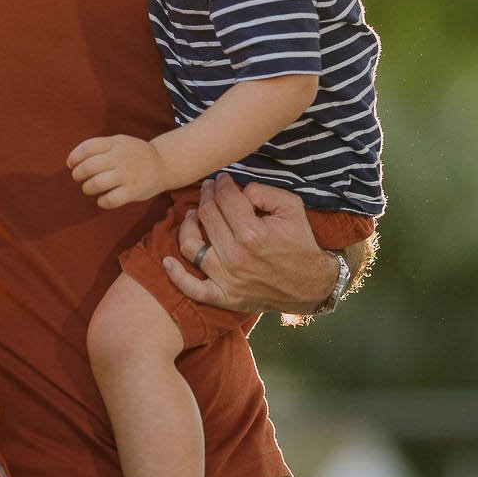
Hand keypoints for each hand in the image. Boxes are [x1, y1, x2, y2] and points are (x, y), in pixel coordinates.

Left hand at [68, 135, 169, 209]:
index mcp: (115, 143)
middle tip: (78, 178)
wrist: (163, 164)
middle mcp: (120, 158)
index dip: (74, 157)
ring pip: (96, 184)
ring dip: (87, 188)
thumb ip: (98, 148)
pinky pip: (110, 200)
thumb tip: (72, 161)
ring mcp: (127, 175)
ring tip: (88, 188)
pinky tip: (102, 199)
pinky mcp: (133, 191)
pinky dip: (102, 201)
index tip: (71, 164)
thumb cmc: (134, 154)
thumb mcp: (119, 142)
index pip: (87, 148)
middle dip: (78, 174)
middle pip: (88, 167)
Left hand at [163, 175, 338, 314]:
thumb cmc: (300, 243)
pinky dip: (176, 275)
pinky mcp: (224, 296)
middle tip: (208, 190)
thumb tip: (236, 190)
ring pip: (191, 246)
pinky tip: (167, 260)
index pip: (224, 199)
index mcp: (252, 233)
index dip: (221, 184)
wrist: (310, 284)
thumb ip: (262, 192)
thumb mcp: (291, 207)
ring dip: (188, 225)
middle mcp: (235, 256)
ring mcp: (226, 279)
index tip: (221, 179)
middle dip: (206, 197)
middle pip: (207, 216)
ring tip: (193, 215)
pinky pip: (192, 288)